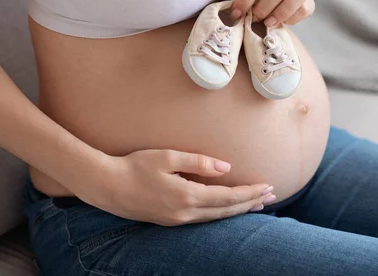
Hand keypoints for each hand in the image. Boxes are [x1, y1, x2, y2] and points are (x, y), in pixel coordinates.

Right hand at [79, 149, 274, 225]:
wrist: (106, 186)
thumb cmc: (135, 166)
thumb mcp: (168, 157)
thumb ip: (199, 162)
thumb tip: (226, 168)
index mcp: (187, 196)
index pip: (228, 197)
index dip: (250, 193)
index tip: (267, 187)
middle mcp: (185, 213)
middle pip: (226, 211)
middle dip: (250, 203)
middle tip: (271, 197)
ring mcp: (177, 220)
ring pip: (216, 218)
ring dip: (238, 210)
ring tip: (256, 204)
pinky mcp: (170, 221)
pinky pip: (204, 219)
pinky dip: (221, 214)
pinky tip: (227, 209)